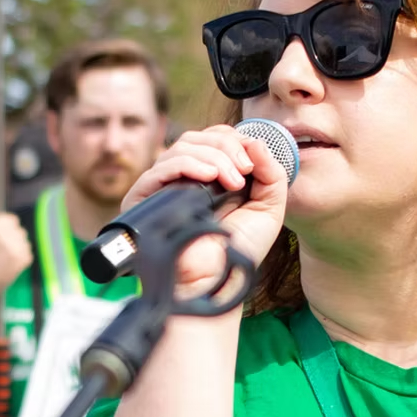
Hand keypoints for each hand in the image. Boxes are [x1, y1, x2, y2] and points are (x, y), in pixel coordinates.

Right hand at [0, 213, 33, 298]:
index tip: (8, 234)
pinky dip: (22, 260)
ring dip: (19, 249)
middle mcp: (5, 233)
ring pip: (25, 242)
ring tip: (6, 260)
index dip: (10, 227)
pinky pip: (28, 253)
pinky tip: (10, 267)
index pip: (11, 218)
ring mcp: (16, 245)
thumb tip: (13, 223)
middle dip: (15, 239)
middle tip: (5, 252)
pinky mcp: (25, 257)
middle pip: (20, 230)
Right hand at [122, 125, 290, 294]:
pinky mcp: (144, 196)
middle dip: (227, 148)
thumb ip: (272, 171)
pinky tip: (209, 176)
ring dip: (214, 157)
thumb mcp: (269, 206)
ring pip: (182, 147)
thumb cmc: (239, 249)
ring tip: (232, 182)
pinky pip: (163, 166)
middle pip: (198, 138)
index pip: (214, 138)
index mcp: (210, 177)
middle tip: (245, 171)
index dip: (234, 140)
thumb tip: (256, 141)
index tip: (253, 162)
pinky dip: (189, 164)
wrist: (216, 278)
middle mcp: (184, 178)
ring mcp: (162, 186)